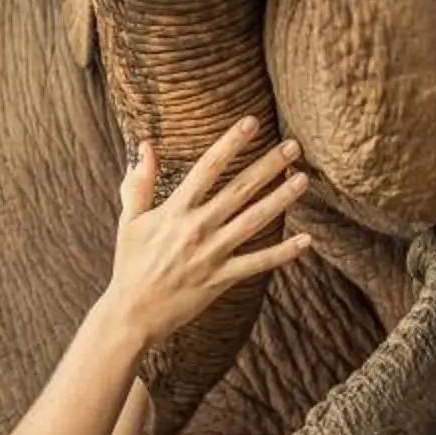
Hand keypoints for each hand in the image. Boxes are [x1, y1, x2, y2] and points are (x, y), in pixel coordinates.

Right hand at [103, 118, 312, 346]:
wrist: (133, 312)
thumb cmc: (130, 263)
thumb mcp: (130, 220)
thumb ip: (139, 183)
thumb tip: (145, 146)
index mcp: (175, 210)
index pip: (207, 168)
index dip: (230, 142)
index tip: (252, 122)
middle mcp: (197, 228)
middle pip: (239, 190)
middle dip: (268, 166)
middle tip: (294, 146)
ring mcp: (212, 254)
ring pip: (254, 221)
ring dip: (281, 199)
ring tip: (304, 180)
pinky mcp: (222, 278)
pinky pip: (258, 263)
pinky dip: (283, 253)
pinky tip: (306, 240)